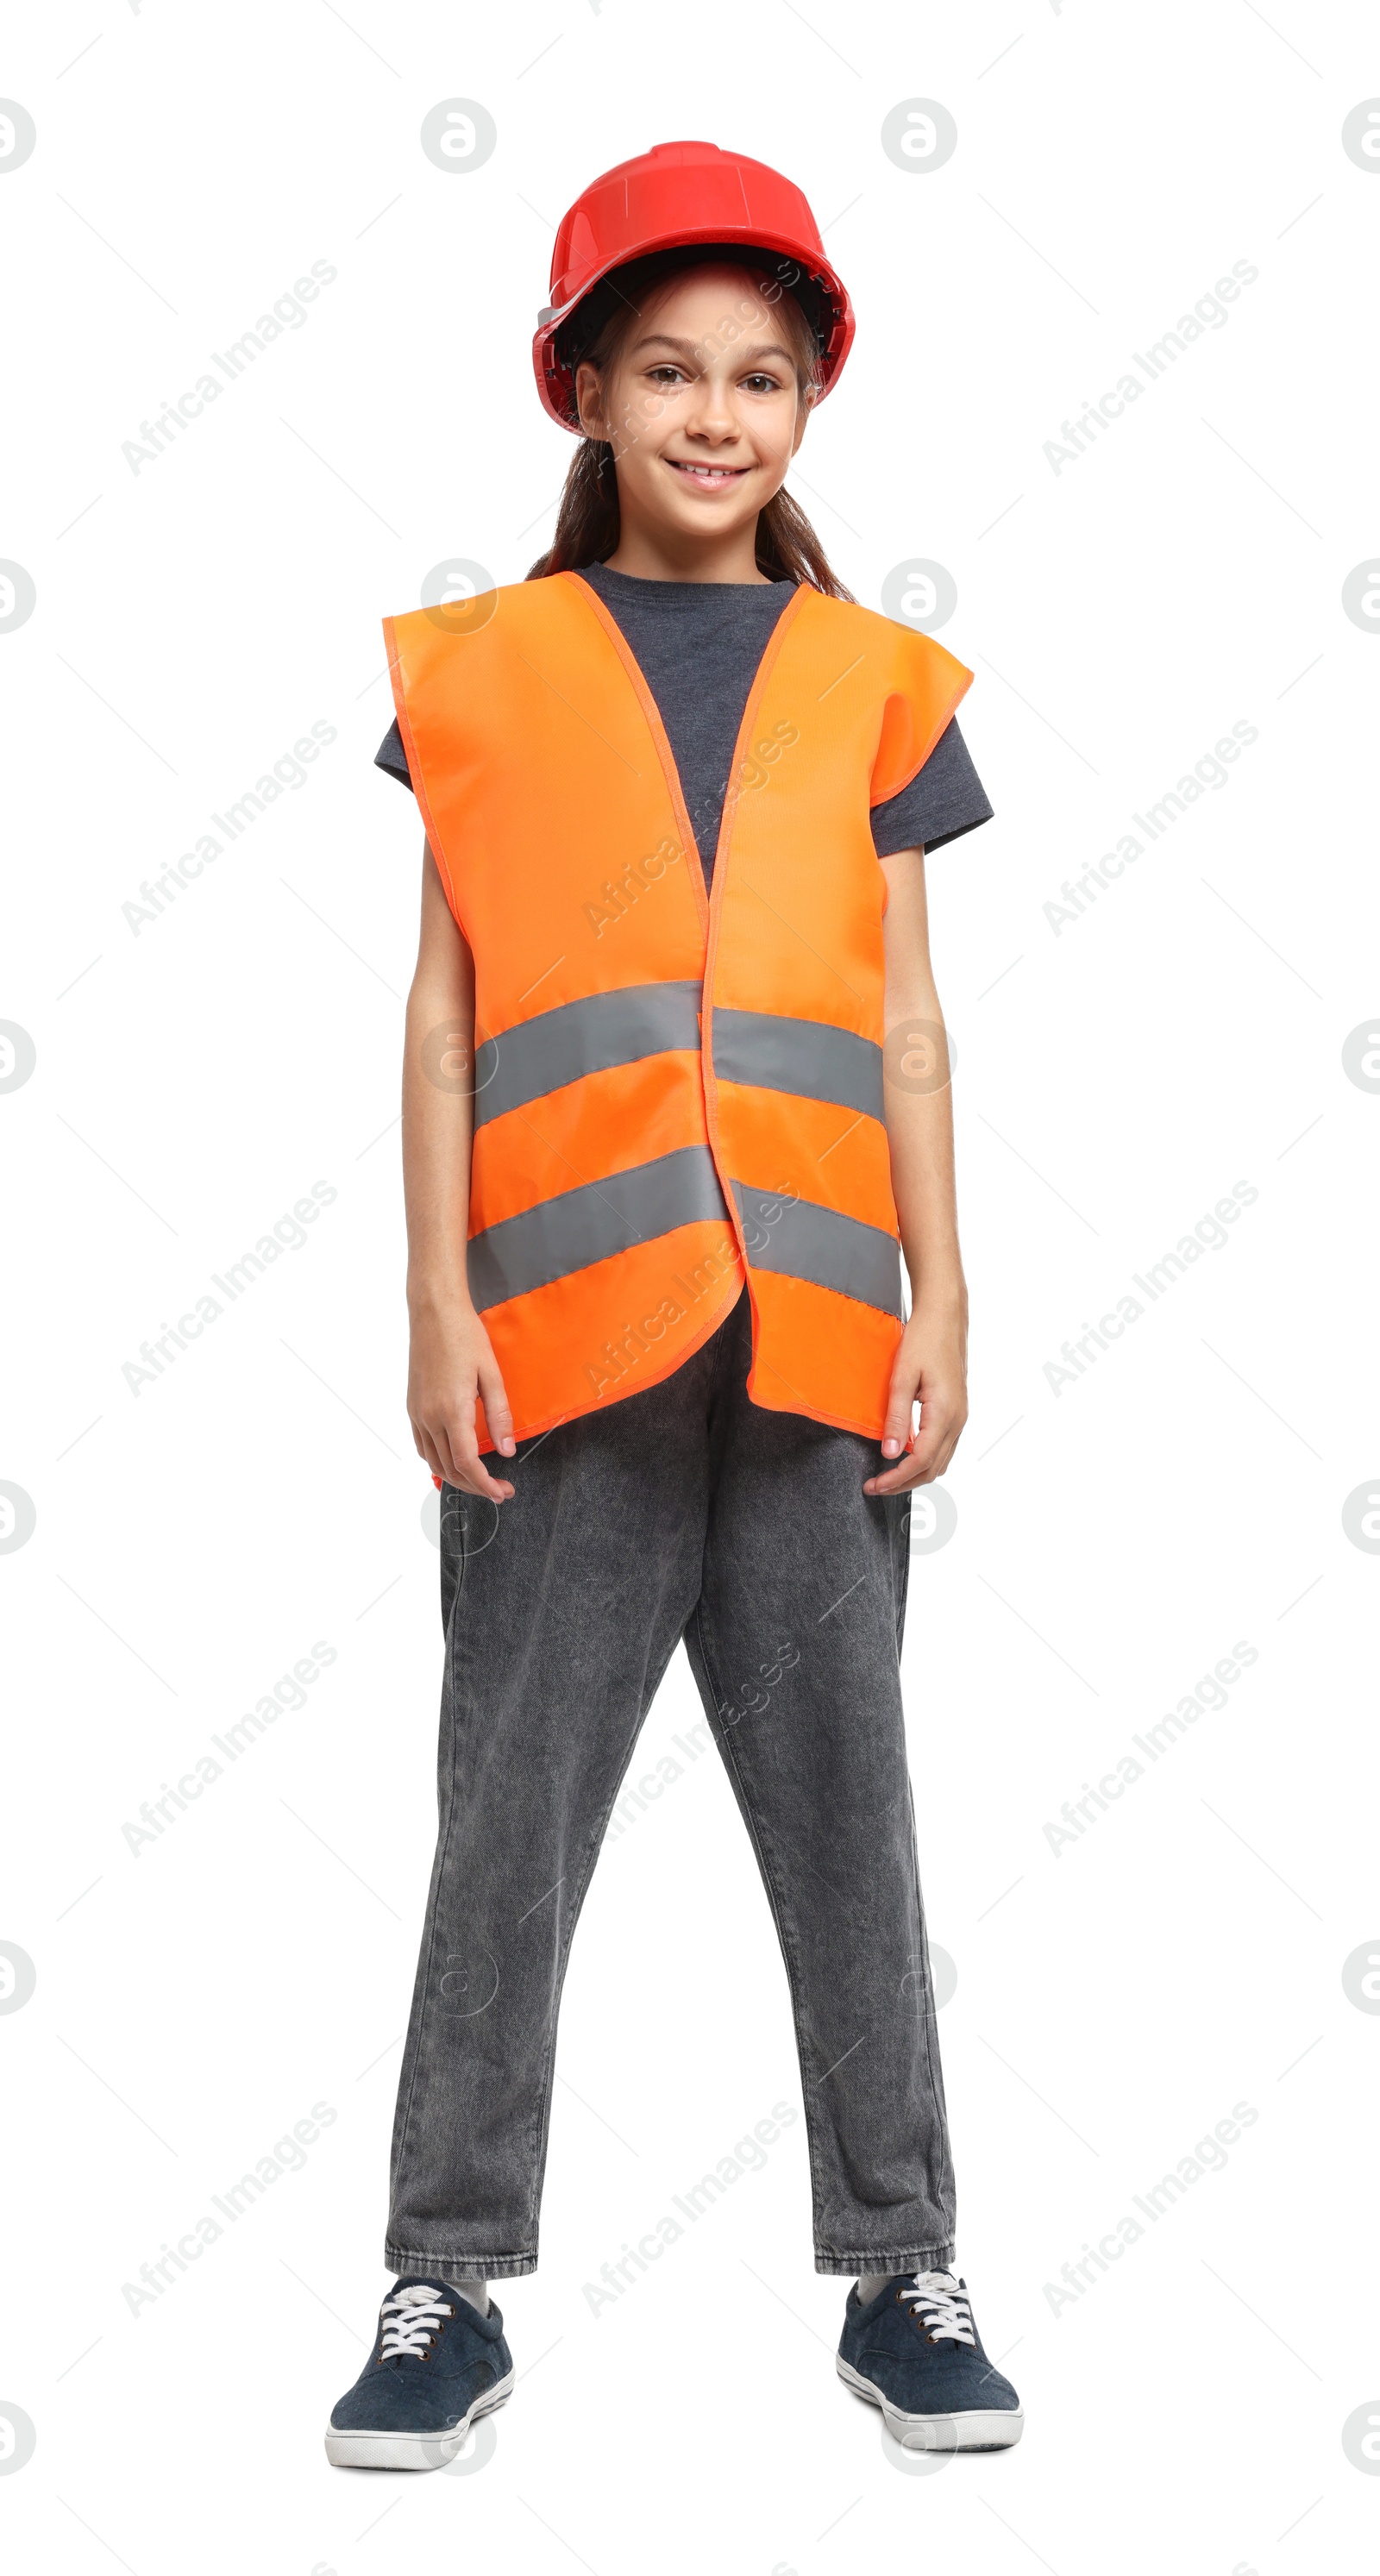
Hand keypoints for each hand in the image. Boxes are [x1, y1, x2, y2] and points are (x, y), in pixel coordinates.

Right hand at [408, 1294, 516, 1499]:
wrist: (434, 1312)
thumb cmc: (464, 1336)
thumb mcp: (491, 1375)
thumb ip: (499, 1416)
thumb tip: (507, 1451)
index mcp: (452, 1410)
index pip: (467, 1463)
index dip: (485, 1484)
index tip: (502, 1492)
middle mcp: (429, 1416)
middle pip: (449, 1468)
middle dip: (475, 1486)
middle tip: (499, 1491)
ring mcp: (417, 1413)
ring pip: (433, 1461)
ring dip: (456, 1478)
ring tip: (479, 1481)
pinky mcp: (412, 1407)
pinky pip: (422, 1445)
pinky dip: (438, 1461)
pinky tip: (453, 1460)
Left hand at [863, 1305, 967, 1495]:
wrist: (945, 1317)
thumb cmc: (924, 1340)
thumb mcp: (903, 1377)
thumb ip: (896, 1417)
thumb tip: (890, 1453)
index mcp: (945, 1413)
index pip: (921, 1461)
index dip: (896, 1479)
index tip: (874, 1485)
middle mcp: (958, 1420)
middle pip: (933, 1468)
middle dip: (904, 1483)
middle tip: (875, 1486)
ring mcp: (960, 1417)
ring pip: (941, 1461)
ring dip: (915, 1474)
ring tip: (887, 1476)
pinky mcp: (956, 1411)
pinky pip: (943, 1447)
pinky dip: (924, 1460)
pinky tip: (904, 1455)